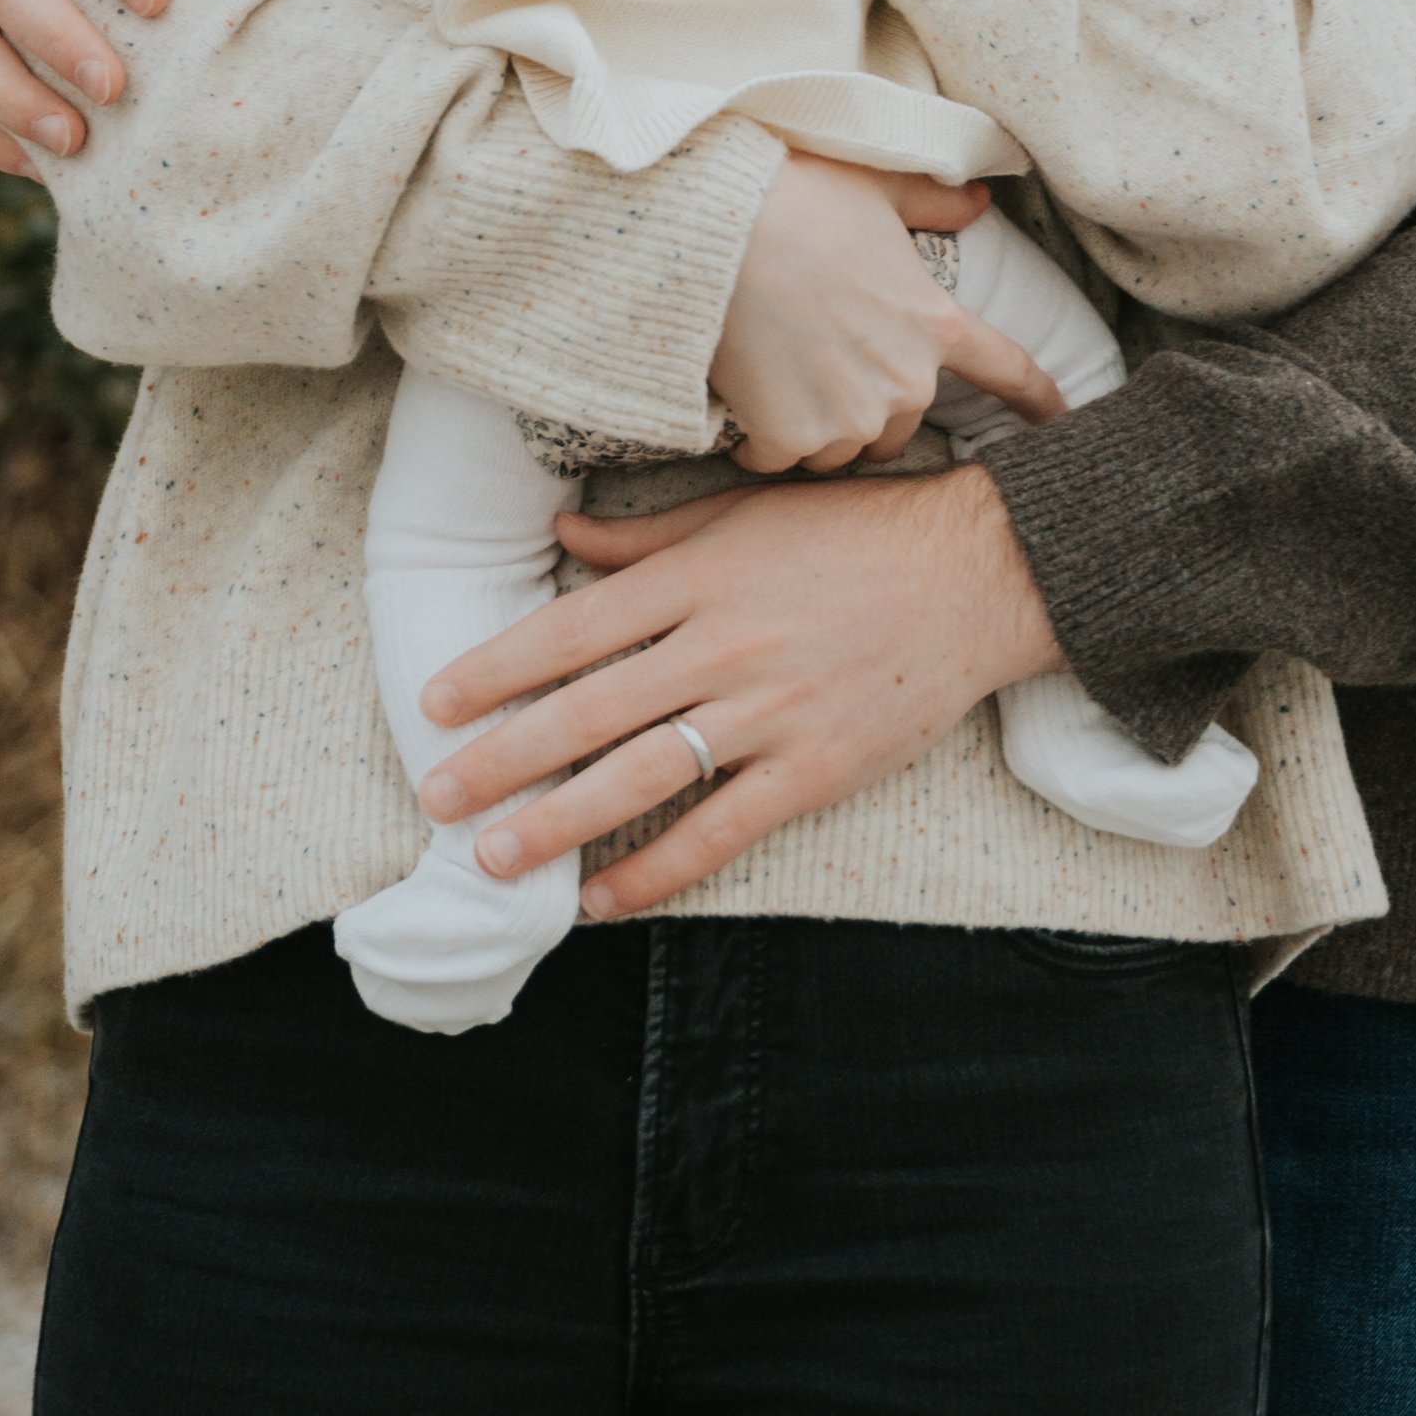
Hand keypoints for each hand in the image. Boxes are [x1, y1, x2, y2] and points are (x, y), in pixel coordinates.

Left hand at [415, 467, 1063, 913]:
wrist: (980, 570)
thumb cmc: (860, 530)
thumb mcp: (748, 514)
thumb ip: (650, 535)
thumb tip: (562, 533)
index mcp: (701, 575)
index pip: (575, 628)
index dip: (498, 667)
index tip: (436, 702)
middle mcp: (725, 645)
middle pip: (591, 709)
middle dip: (505, 757)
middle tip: (437, 793)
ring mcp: (771, 712)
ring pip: (643, 777)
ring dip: (560, 822)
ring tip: (495, 857)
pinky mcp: (815, 769)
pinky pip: (720, 832)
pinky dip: (656, 873)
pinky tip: (602, 901)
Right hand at [719, 156, 1062, 473]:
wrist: (718, 230)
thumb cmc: (800, 198)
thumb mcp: (878, 186)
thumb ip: (933, 201)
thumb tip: (979, 199)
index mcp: (935, 323)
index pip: (1008, 369)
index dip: (1038, 399)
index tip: (1058, 419)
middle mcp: (903, 381)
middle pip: (900, 426)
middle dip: (870, 405)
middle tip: (825, 360)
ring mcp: (847, 416)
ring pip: (841, 449)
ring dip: (818, 428)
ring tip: (782, 373)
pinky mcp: (789, 437)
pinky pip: (781, 460)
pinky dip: (764, 440)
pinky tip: (746, 398)